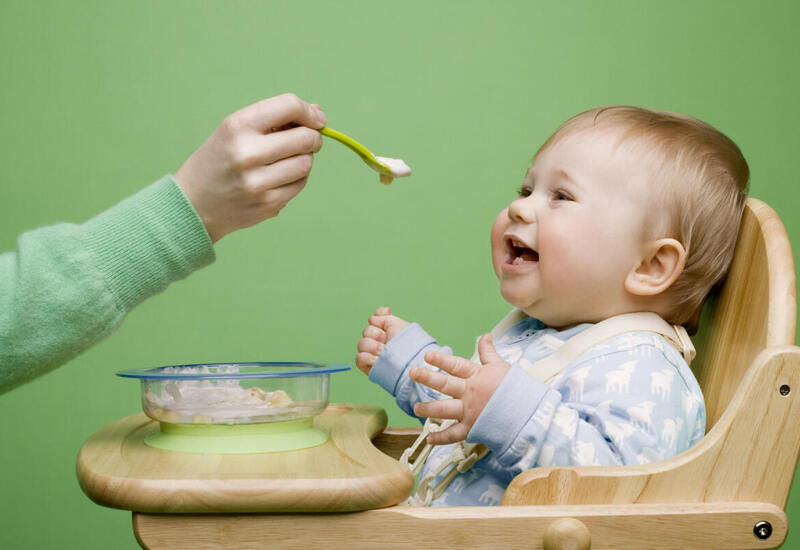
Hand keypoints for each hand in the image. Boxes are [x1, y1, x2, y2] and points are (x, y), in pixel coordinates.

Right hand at [174, 93, 326, 241]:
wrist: (194, 204)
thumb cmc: (219, 160)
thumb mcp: (234, 130)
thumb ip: (274, 119)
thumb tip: (318, 112)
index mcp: (238, 126)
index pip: (289, 106)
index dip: (309, 112)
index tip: (317, 119)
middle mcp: (247, 153)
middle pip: (306, 138)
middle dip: (313, 137)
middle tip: (308, 140)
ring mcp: (258, 181)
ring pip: (306, 163)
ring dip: (304, 159)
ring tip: (286, 160)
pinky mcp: (268, 203)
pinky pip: (300, 184)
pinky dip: (297, 178)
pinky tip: (279, 177)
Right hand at [355, 306, 409, 374]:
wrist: (411, 362)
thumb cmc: (409, 344)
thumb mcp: (399, 325)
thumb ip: (384, 317)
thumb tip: (371, 319)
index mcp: (387, 332)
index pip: (374, 320)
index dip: (378, 319)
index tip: (386, 321)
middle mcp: (379, 342)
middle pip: (366, 331)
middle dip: (376, 334)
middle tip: (387, 340)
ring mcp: (373, 354)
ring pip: (361, 344)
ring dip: (373, 346)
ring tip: (383, 351)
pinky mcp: (369, 367)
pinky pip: (359, 358)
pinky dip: (367, 358)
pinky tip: (377, 359)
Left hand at [410, 334, 509, 444]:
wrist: (528, 413)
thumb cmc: (515, 388)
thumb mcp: (501, 367)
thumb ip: (488, 353)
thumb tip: (485, 335)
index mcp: (477, 376)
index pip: (456, 365)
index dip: (441, 360)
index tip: (427, 356)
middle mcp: (470, 393)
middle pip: (445, 384)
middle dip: (427, 378)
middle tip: (412, 372)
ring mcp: (470, 411)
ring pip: (445, 409)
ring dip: (429, 408)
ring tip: (416, 407)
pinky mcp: (473, 428)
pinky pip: (454, 434)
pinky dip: (441, 438)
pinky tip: (429, 438)